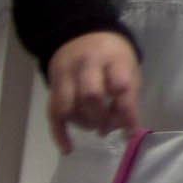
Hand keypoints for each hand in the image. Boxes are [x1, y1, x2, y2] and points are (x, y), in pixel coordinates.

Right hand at [46, 31, 141, 150]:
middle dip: (101, 118)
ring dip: (82, 123)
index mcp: (113, 58)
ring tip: (94, 127)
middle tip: (108, 127)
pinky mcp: (52, 84)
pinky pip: (53, 111)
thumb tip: (123, 129)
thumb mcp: (128, 68)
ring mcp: (65, 73)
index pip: (120, 86)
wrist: (81, 34)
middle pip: (90, 95)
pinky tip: (68, 148)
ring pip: (68, 105)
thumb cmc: (113, 57)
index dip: (126, 113)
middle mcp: (86, 64)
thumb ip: (128, 96)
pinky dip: (59, 132)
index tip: (130, 132)